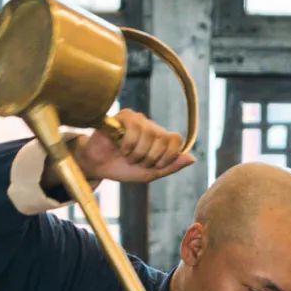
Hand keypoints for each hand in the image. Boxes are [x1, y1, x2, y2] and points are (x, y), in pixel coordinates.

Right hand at [52, 110, 194, 186]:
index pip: (176, 139)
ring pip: (149, 134)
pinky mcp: (123, 116)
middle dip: (151, 157)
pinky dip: (128, 144)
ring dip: (138, 152)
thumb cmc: (123, 169)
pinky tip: (120, 148)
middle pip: (163, 138)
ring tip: (128, 156)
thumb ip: (170, 166)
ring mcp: (137, 119)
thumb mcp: (150, 173)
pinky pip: (134, 128)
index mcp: (160, 139)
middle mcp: (151, 126)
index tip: (157, 166)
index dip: (169, 155)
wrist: (98, 167)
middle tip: (138, 162)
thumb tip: (193, 158)